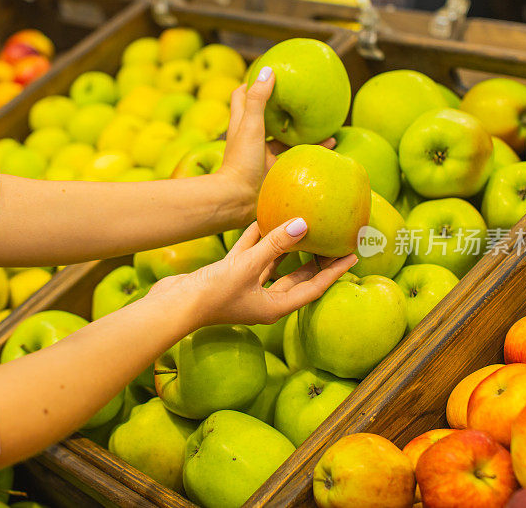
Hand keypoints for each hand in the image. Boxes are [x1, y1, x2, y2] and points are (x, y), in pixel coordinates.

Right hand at [148, 218, 356, 327]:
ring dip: (286, 246)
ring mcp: (245, 288)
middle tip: (334, 238)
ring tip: (304, 225)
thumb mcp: (246, 267)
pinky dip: (257, 239)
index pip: (314, 287)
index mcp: (275, 306)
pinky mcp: (228, 277)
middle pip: (298, 277)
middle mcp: (263, 299)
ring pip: (273, 264)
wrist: (172, 306)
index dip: (335, 271)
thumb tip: (303, 223)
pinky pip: (249, 255)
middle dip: (316, 259)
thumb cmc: (212, 295)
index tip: (353, 255)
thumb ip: (275, 245)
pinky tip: (263, 218)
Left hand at [215, 67, 335, 222]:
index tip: (268, 74)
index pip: (243, 96)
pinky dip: (312, 149)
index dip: (252, 84)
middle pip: (265, 114)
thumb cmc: (241, 162)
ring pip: (284, 136)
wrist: (239, 201)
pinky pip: (296, 155)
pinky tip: (331, 145)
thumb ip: (259, 100)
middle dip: (280, 104)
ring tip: (321, 118)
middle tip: (301, 93)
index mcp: (241, 124)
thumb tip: (268, 70)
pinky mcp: (275, 169)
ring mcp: (263, 154)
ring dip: (300, 127)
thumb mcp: (250, 126)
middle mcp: (252, 137)